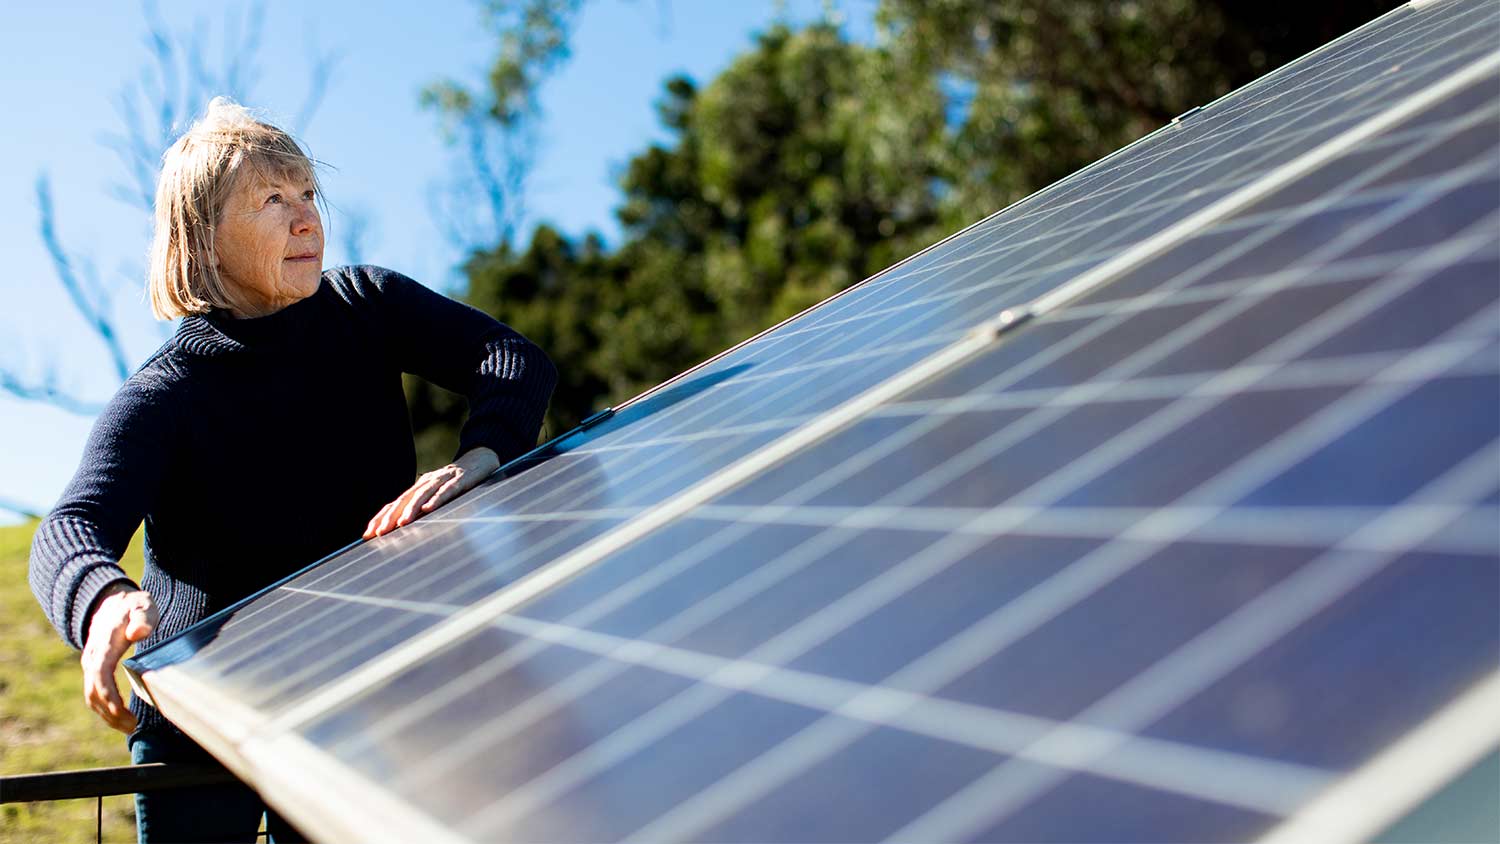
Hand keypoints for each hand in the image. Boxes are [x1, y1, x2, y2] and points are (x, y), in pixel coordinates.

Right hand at [81, 584, 157, 732]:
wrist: (111, 602)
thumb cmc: (132, 606)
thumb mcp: (142, 605)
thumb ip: (143, 617)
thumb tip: (138, 633)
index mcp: (104, 646)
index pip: (100, 676)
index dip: (109, 696)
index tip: (121, 712)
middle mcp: (92, 658)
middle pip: (93, 692)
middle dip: (110, 713)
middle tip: (133, 726)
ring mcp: (91, 665)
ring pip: (91, 697)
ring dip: (107, 715)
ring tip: (130, 726)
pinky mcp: (94, 670)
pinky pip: (94, 693)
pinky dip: (104, 708)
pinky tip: (120, 716)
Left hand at [364, 447, 499, 538]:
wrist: (480, 459)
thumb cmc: (456, 482)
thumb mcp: (436, 494)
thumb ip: (422, 508)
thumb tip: (403, 529)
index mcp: (418, 487)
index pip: (395, 503)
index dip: (381, 518)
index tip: (367, 534)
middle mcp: (427, 482)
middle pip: (405, 499)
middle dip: (391, 517)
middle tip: (380, 533)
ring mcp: (443, 479)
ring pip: (423, 494)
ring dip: (411, 509)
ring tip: (402, 523)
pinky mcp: (461, 480)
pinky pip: (447, 490)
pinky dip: (437, 499)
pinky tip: (428, 509)